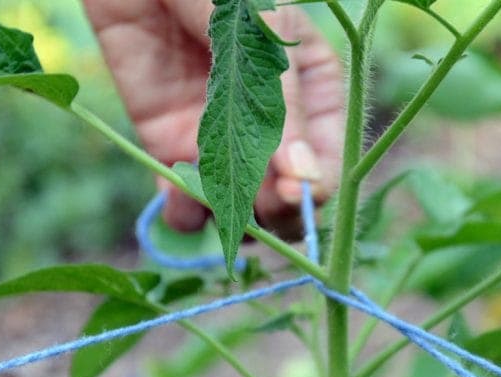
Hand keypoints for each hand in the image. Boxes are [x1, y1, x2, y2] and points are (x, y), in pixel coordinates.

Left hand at [83, 0, 344, 238]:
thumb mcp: (258, 33)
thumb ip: (280, 105)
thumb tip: (302, 178)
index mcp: (313, 90)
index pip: (328, 158)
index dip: (315, 186)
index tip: (295, 191)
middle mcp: (274, 125)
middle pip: (289, 198)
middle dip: (275, 212)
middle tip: (255, 204)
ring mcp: (223, 138)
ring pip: (242, 209)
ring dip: (231, 218)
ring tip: (211, 197)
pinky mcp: (172, 144)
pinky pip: (187, 200)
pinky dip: (183, 213)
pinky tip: (175, 196)